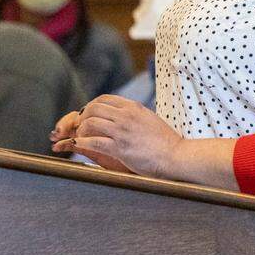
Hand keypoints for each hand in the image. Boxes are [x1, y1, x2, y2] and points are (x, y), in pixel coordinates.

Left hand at [50, 95, 181, 177]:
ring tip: (83, 138)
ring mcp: (122, 132)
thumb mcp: (150, 119)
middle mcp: (126, 116)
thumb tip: (122, 114)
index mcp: (134, 107)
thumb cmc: (165, 141)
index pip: (104, 98)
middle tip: (81, 128)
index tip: (88, 115)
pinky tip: (79, 146)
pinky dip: (81, 143)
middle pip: (93, 108)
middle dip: (83, 117)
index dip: (91, 106)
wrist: (176, 156)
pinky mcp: (120, 148)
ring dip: (82, 131)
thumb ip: (134, 114)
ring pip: (90, 123)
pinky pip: (92, 142)